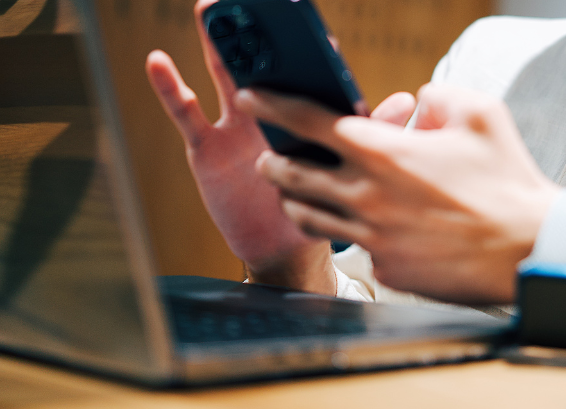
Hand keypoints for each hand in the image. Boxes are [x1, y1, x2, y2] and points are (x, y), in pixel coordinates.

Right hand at [143, 0, 369, 293]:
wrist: (284, 248)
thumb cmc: (319, 204)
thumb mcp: (347, 168)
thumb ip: (374, 133)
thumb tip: (405, 101)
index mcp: (305, 115)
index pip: (306, 71)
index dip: (306, 46)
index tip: (303, 17)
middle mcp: (271, 113)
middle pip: (263, 65)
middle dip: (257, 32)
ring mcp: (237, 126)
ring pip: (225, 77)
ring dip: (219, 43)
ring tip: (210, 8)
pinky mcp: (207, 148)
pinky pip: (187, 113)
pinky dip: (171, 87)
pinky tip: (159, 61)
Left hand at [239, 84, 559, 303]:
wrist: (528, 248)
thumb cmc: (508, 182)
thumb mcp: (481, 114)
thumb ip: (440, 97)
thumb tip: (419, 103)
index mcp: (384, 152)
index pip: (309, 122)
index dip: (274, 105)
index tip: (255, 98)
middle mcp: (367, 196)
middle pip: (293, 175)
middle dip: (273, 161)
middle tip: (271, 156)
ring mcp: (373, 237)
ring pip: (308, 217)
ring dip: (296, 200)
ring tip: (299, 193)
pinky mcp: (387, 268)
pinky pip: (355, 248)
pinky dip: (353, 234)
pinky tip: (364, 227)